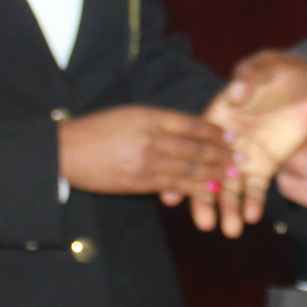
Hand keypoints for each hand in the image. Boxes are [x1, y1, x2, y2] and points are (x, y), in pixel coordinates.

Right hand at [58, 106, 234, 197]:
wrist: (65, 152)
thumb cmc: (95, 131)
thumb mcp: (127, 116)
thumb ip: (156, 122)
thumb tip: (187, 131)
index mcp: (149, 115)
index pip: (192, 124)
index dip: (216, 132)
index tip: (231, 137)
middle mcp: (151, 137)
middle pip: (196, 147)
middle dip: (222, 155)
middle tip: (241, 160)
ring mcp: (146, 161)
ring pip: (189, 168)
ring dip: (215, 174)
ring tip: (233, 178)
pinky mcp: (139, 182)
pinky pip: (174, 185)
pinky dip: (195, 188)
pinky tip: (209, 191)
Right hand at [199, 51, 306, 235]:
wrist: (304, 82)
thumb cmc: (278, 70)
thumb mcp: (265, 67)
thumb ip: (249, 77)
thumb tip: (235, 91)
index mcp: (218, 117)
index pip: (196, 145)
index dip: (184, 168)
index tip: (173, 192)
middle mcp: (227, 142)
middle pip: (211, 173)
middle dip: (206, 198)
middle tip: (204, 224)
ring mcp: (245, 156)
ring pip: (233, 185)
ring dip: (230, 207)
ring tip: (229, 230)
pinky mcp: (265, 164)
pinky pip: (258, 187)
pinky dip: (254, 201)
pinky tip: (252, 217)